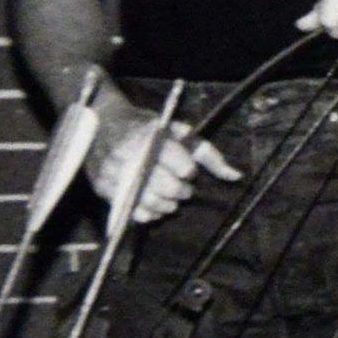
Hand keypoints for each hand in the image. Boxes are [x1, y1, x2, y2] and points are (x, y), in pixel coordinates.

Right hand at [87, 95, 239, 225]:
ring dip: (168, 204)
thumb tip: (235, 176)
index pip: (183, 166)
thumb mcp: (177, 131)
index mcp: (151, 137)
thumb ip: (207, 153)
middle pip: (170, 188)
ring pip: (153, 203)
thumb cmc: (147, 129)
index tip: (185, 168)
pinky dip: (149, 212)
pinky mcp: (104, 189)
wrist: (102, 124)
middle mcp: (130, 156)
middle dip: (182, 190)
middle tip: (180, 185)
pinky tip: (151, 201)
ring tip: (167, 193)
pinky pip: (134, 213)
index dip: (188, 170)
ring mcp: (114, 174)